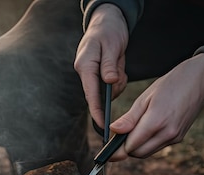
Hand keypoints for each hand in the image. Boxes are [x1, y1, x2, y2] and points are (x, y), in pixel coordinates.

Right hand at [74, 4, 128, 129]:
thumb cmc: (108, 30)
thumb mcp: (111, 45)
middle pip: (99, 94)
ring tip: (118, 61)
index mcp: (85, 66)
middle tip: (119, 70)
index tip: (103, 125)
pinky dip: (118, 78)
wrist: (108, 20)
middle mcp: (86, 72)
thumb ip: (109, 64)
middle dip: (112, 89)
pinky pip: (112, 84)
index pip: (90, 94)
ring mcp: (92, 74)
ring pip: (108, 90)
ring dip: (117, 81)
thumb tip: (110, 83)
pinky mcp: (99, 74)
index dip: (97, 111)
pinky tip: (118, 64)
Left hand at [110, 53, 203, 160]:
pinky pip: (157, 147)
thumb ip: (129, 118)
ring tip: (133, 128)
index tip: (108, 147)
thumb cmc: (170, 84)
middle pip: (138, 153)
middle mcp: (168, 133)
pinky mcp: (179, 138)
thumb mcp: (145, 97)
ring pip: (147, 152)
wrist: (200, 80)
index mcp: (157, 121)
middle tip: (119, 136)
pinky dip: (147, 142)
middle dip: (125, 148)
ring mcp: (175, 137)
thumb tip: (114, 131)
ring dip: (136, 146)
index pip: (130, 146)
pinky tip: (146, 128)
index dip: (117, 147)